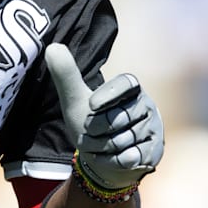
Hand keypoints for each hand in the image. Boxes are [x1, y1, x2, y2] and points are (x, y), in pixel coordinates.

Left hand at [45, 43, 163, 190]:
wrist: (104, 159)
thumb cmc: (91, 123)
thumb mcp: (76, 100)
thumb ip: (66, 75)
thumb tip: (52, 47)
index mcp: (130, 88)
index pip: (126, 83)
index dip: (108, 94)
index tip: (91, 104)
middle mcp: (146, 105)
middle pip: (118, 117)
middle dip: (95, 129)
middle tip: (91, 131)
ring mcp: (153, 128)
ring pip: (123, 139)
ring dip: (103, 147)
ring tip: (102, 144)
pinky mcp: (155, 151)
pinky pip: (131, 156)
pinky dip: (114, 161)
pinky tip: (114, 157)